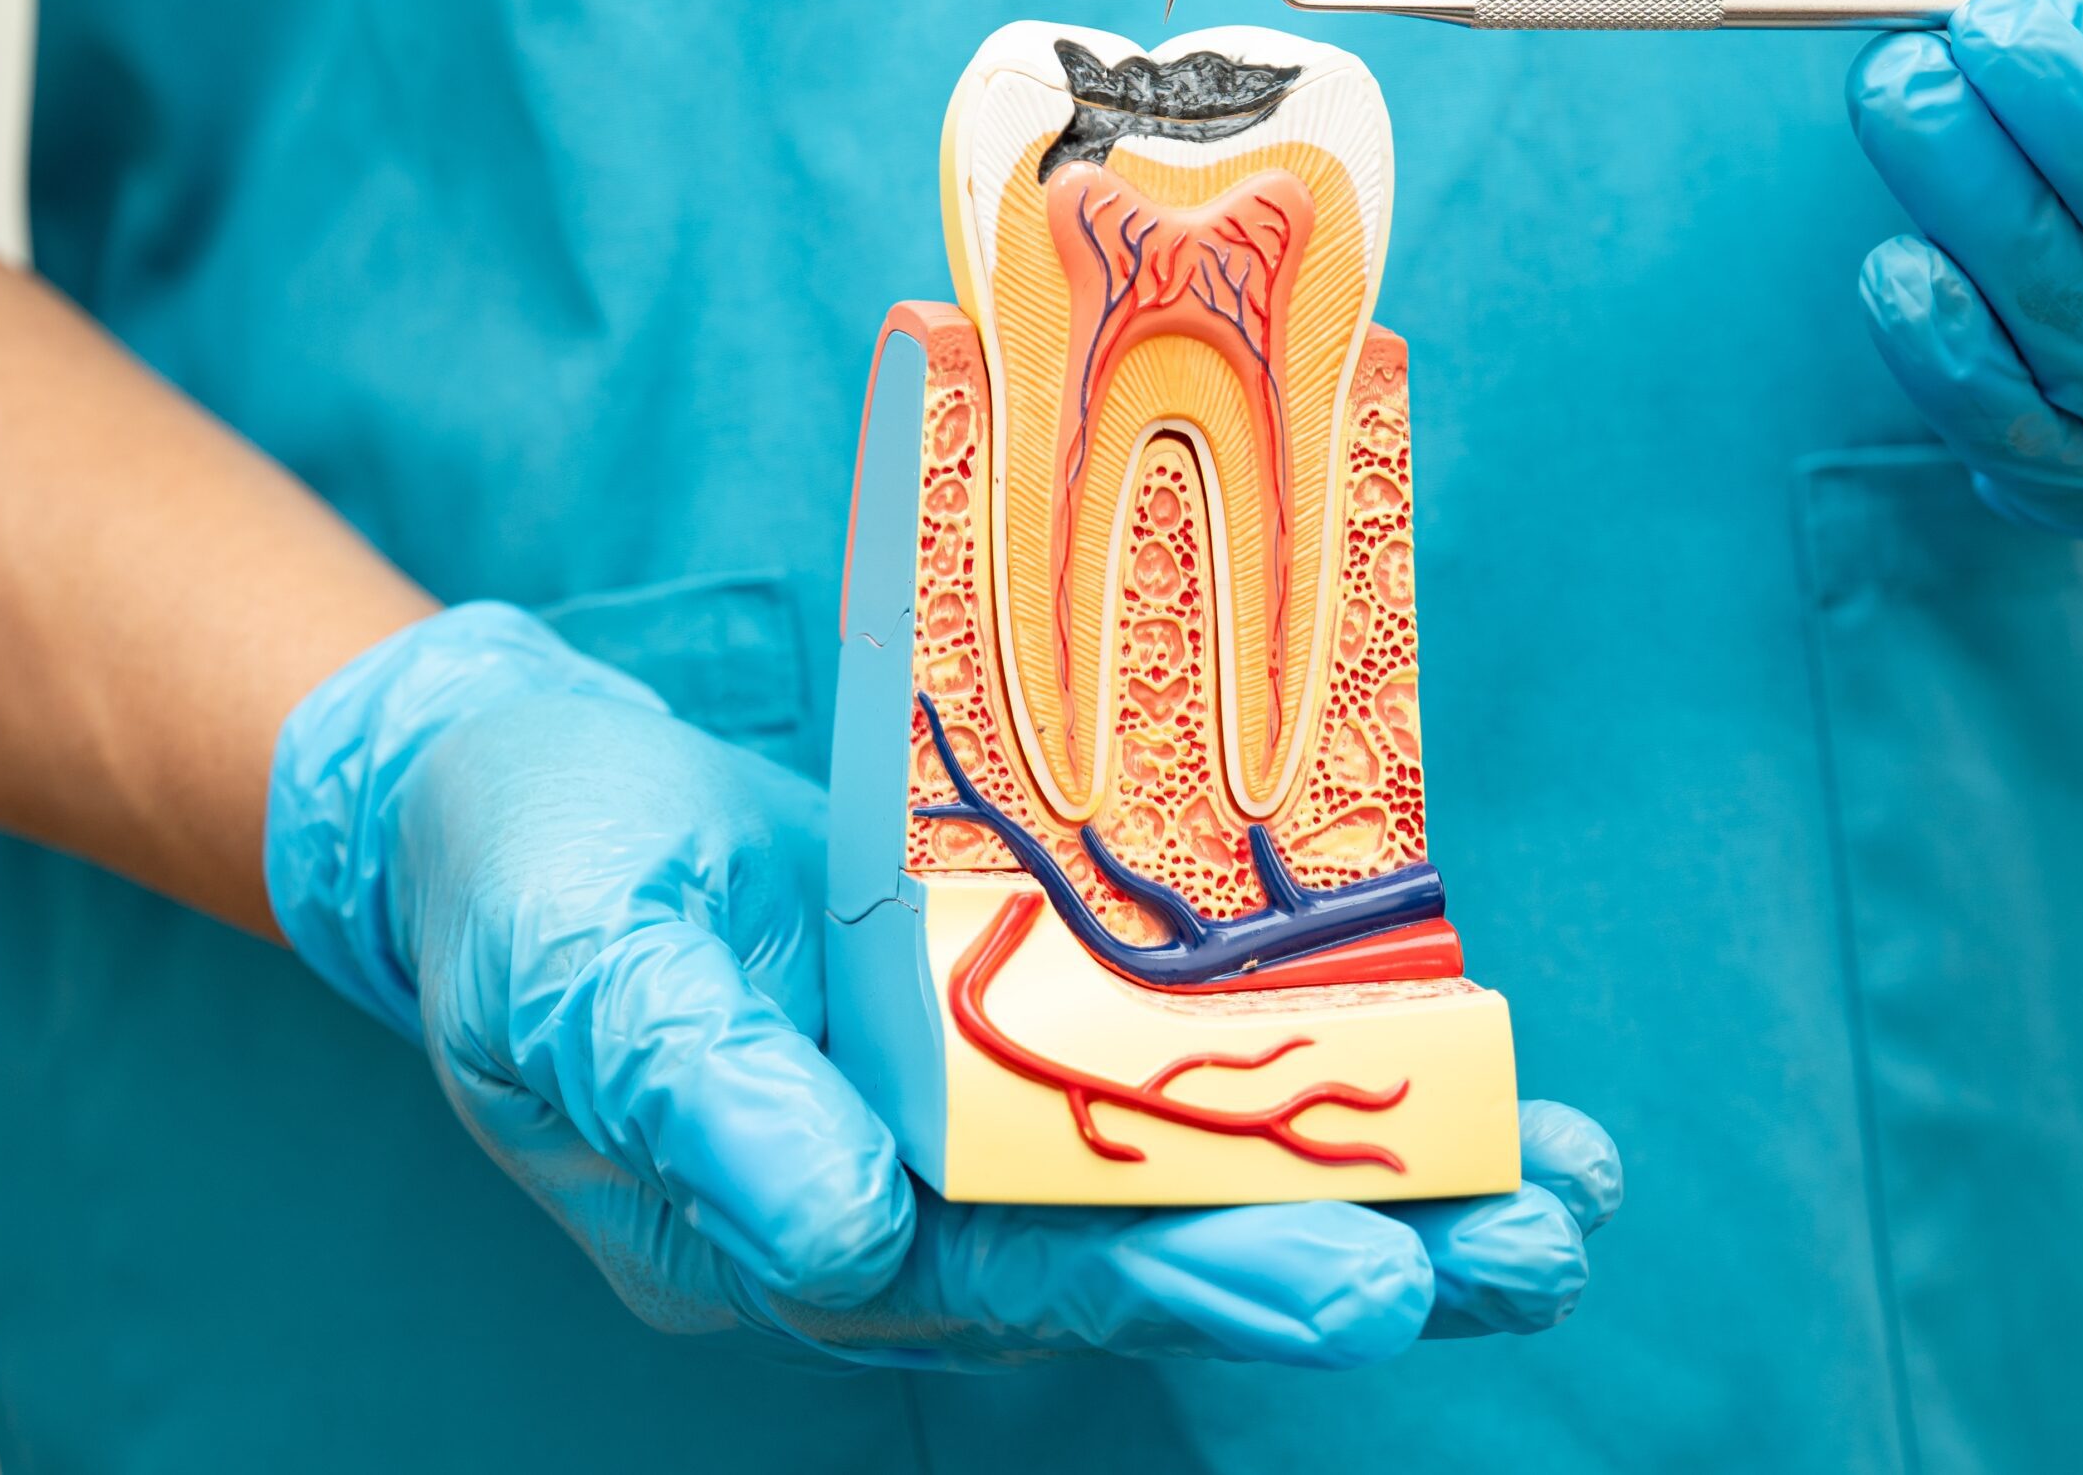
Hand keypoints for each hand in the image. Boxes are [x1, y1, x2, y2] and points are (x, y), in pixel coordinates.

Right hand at [266, 603, 1619, 1368]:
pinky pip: (1181, 1074)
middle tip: (1535, 1256)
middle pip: (1152, 1251)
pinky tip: (1473, 1096)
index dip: (1199, 1277)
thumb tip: (832, 1229)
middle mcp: (919, 1204)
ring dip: (1390, 1195)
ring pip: (1194, 1180)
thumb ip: (699, 1098)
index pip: (1025, 1276)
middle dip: (1350, 1255)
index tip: (1370, 1278)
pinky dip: (1325, 1084)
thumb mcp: (580, 977)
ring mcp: (973, 1119)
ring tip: (1567, 1208)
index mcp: (807, 1223)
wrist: (515, 803)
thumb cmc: (529, 889)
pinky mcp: (1016, 1024)